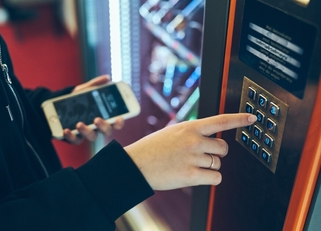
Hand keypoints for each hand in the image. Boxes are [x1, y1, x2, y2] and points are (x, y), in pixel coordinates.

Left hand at [63, 75, 124, 144]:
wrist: (59, 107)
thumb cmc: (78, 100)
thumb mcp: (85, 90)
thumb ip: (96, 85)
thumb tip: (107, 78)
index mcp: (105, 116)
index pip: (117, 121)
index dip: (120, 122)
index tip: (119, 118)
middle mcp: (99, 126)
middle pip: (107, 131)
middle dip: (104, 126)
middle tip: (97, 119)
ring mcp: (88, 133)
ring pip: (92, 137)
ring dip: (87, 131)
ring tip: (79, 123)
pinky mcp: (76, 137)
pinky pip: (75, 140)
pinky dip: (71, 136)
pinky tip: (66, 130)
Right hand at [124, 113, 256, 189]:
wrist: (136, 164)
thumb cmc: (152, 148)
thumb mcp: (172, 131)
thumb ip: (191, 131)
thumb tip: (207, 134)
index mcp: (190, 127)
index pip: (221, 121)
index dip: (239, 119)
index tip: (252, 119)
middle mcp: (194, 140)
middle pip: (223, 148)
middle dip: (217, 153)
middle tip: (202, 155)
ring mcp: (193, 158)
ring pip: (218, 164)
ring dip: (209, 167)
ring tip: (191, 165)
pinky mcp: (191, 175)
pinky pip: (215, 178)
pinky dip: (210, 179)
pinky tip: (196, 176)